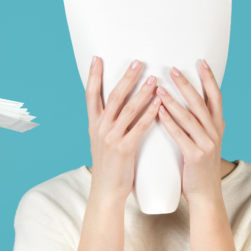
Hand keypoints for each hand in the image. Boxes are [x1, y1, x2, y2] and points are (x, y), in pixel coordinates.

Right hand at [86, 56, 161, 206]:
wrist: (106, 192)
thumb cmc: (109, 167)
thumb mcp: (102, 142)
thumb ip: (107, 125)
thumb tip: (115, 108)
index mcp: (93, 125)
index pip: (91, 95)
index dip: (93, 76)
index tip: (97, 58)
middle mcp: (99, 128)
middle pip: (113, 97)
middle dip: (125, 78)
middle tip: (137, 62)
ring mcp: (111, 138)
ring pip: (127, 109)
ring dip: (142, 92)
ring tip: (154, 79)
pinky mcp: (123, 149)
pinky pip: (138, 127)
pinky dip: (149, 114)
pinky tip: (159, 105)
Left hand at [156, 61, 225, 206]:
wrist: (206, 195)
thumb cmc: (199, 168)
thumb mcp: (206, 142)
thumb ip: (200, 124)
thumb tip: (190, 104)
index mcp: (218, 126)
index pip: (216, 97)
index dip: (209, 78)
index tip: (201, 61)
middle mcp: (215, 132)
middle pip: (201, 102)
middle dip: (186, 84)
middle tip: (173, 68)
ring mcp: (207, 144)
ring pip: (190, 117)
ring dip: (174, 101)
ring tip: (160, 87)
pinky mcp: (196, 156)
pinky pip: (180, 135)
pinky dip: (170, 122)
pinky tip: (159, 111)